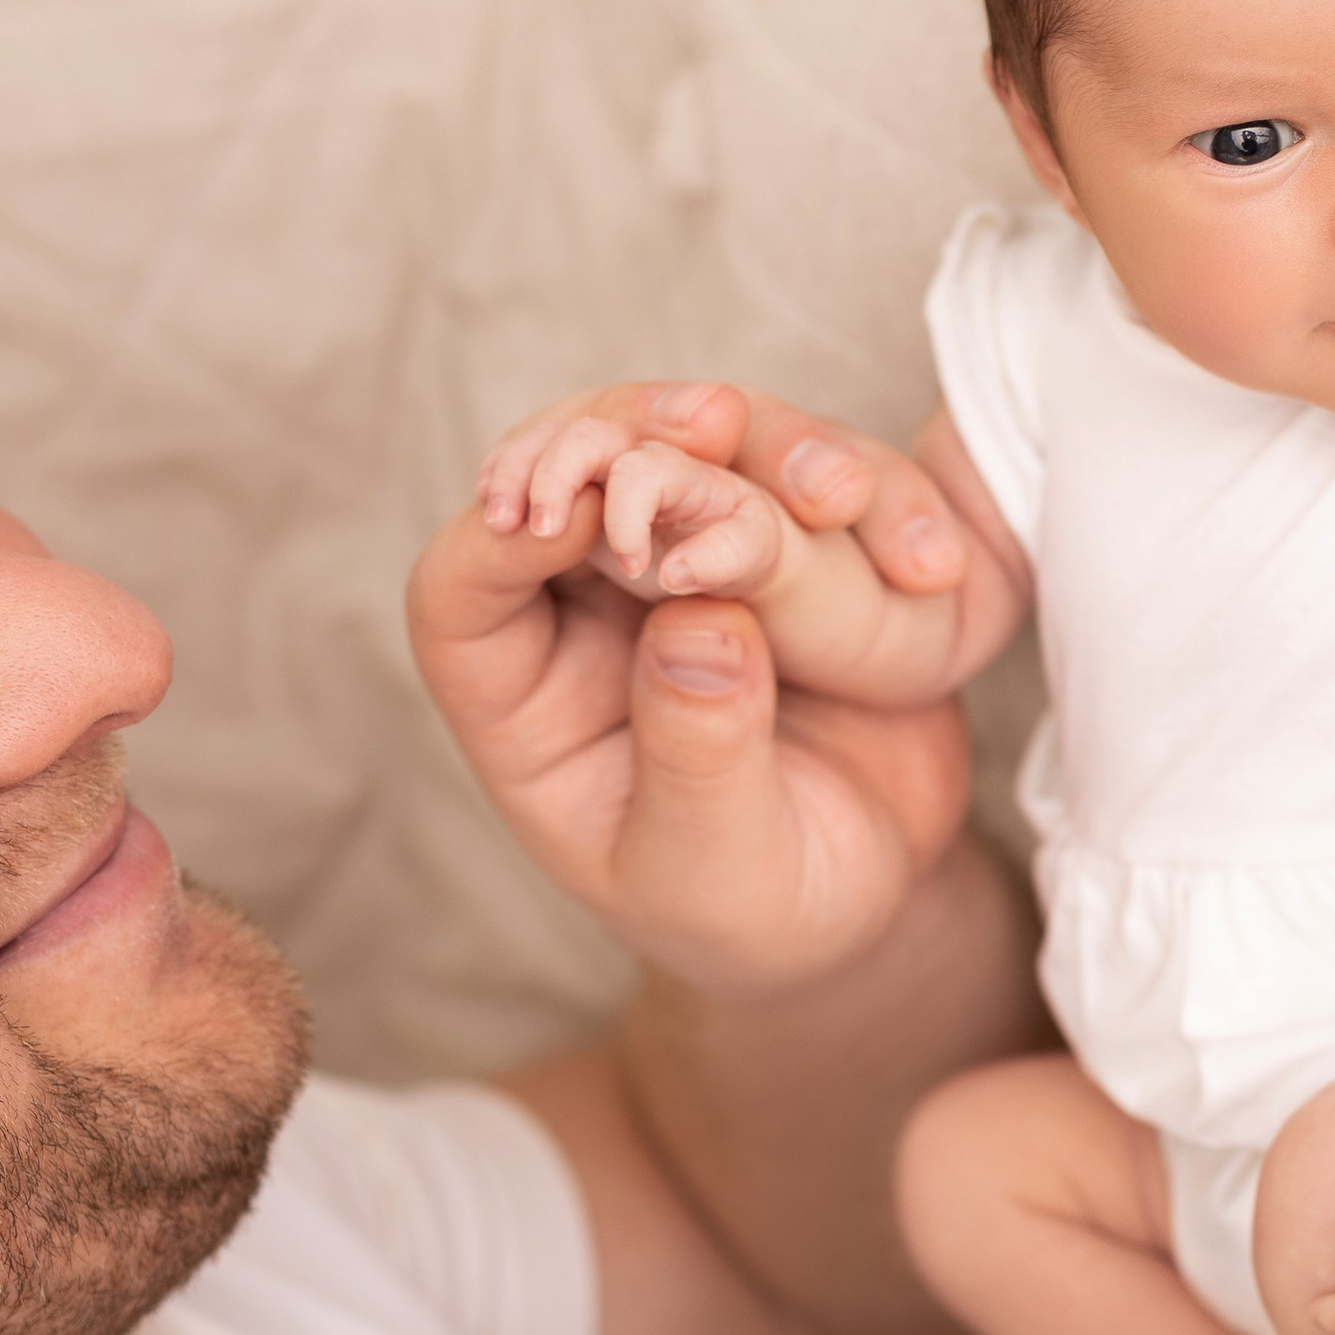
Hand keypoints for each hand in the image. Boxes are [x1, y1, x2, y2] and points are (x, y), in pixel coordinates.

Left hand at [409, 382, 973, 992]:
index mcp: (526, 703)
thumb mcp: (719, 869)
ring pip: (679, 451)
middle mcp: (587, 617)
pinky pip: (782, 475)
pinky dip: (829, 470)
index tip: (577, 514)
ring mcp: (680, 573)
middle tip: (709, 423)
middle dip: (624, 434)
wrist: (873, 894)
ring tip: (828, 486)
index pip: (460, 595)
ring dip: (748, 436)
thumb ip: (700, 760)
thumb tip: (702, 624)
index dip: (499, 534)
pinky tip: (873, 509)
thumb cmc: (759, 911)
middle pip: (564, 480)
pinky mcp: (772, 550)